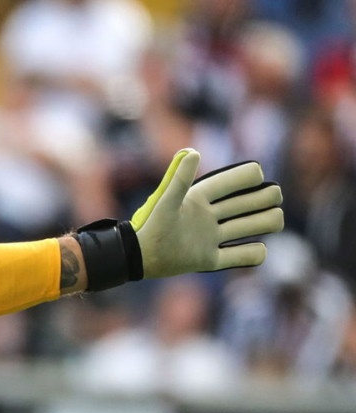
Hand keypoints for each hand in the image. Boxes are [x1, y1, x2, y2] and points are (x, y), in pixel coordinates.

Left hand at [131, 149, 283, 278]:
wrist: (138, 257)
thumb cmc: (150, 227)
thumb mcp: (166, 202)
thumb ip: (180, 179)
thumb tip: (193, 152)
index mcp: (199, 199)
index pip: (231, 181)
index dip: (248, 175)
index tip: (257, 174)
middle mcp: (208, 217)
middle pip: (247, 203)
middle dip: (264, 198)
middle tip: (273, 198)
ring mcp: (210, 238)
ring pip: (249, 227)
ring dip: (266, 222)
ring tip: (274, 220)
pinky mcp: (209, 260)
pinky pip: (239, 256)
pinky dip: (253, 253)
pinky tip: (258, 249)